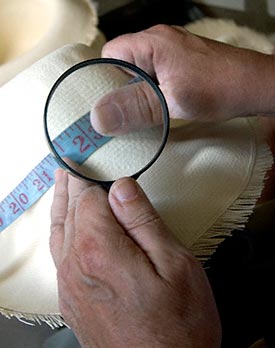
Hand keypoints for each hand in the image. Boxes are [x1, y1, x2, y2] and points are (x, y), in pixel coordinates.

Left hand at [50, 170, 220, 347]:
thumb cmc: (177, 328)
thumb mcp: (175, 264)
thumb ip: (144, 221)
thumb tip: (121, 188)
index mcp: (100, 250)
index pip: (87, 198)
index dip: (89, 177)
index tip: (87, 160)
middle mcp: (77, 266)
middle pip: (69, 213)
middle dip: (69, 187)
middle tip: (67, 167)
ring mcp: (71, 287)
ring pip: (59, 233)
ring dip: (61, 207)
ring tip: (61, 189)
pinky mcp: (73, 302)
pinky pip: (59, 255)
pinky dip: (60, 232)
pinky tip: (65, 229)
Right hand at [91, 25, 274, 135]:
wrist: (254, 86)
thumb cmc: (221, 87)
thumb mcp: (173, 101)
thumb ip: (136, 107)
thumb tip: (99, 117)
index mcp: (152, 43)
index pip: (110, 54)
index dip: (102, 79)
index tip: (102, 104)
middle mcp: (158, 44)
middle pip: (122, 66)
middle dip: (119, 92)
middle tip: (118, 117)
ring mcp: (170, 55)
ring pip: (138, 75)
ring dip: (135, 96)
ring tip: (136, 117)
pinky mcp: (179, 67)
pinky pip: (153, 80)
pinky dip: (149, 96)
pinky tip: (153, 112)